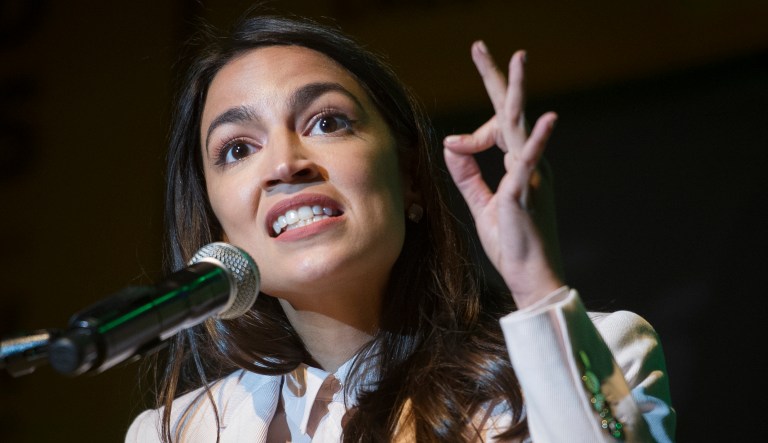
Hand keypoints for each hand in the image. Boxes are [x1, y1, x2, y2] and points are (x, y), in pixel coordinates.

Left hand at [443, 41, 562, 308]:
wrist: (531, 277)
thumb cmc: (512, 243)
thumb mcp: (482, 204)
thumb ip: (468, 174)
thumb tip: (451, 143)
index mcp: (517, 165)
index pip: (496, 129)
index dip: (474, 131)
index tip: (455, 143)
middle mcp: (527, 163)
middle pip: (509, 113)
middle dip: (497, 79)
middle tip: (480, 48)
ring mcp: (531, 174)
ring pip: (519, 126)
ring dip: (516, 92)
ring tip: (517, 59)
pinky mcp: (529, 192)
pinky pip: (531, 162)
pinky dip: (537, 141)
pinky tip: (548, 120)